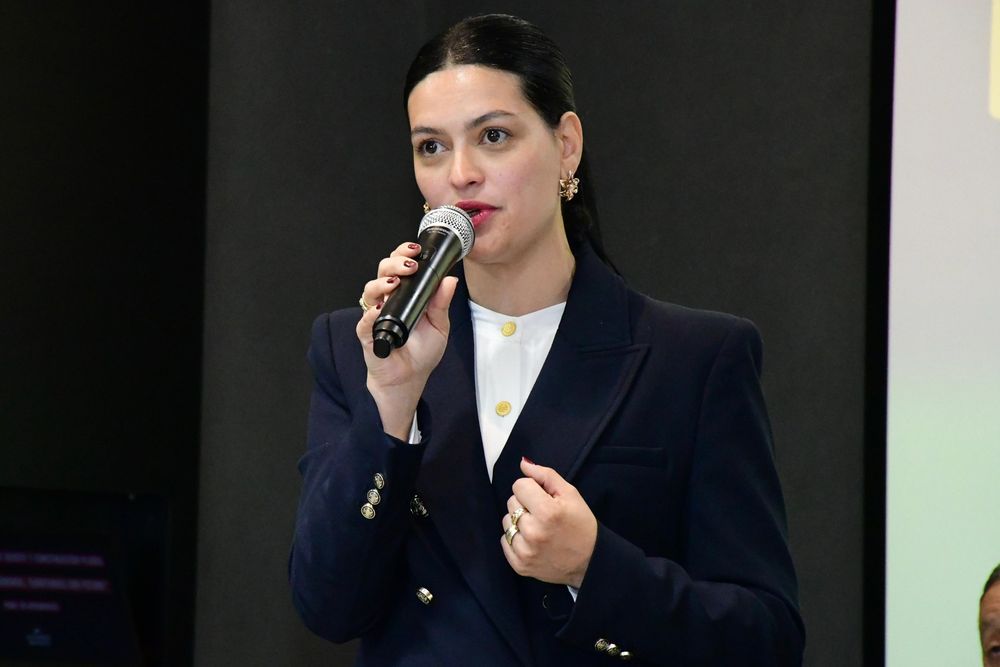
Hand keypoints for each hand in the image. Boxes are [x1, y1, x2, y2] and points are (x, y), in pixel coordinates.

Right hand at [356, 241, 457, 438]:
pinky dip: (370, 315)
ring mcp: (375, 316)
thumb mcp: (439, 325)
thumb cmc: (421, 352)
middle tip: (409, 265)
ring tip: (394, 284)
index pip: (399, 267)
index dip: (403, 254)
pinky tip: (380, 311)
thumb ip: (442, 303)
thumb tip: (450, 280)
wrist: (410, 379)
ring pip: (369, 291)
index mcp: (404, 295)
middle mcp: (388, 301)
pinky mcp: (367, 335)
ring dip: (381, 284)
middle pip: (382, 272)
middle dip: (394, 263)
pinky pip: (364, 322)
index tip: (415, 250)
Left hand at [500, 458, 597, 587]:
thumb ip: (545, 475)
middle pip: (511, 502)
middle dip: (525, 504)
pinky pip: (504, 541)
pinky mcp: (520, 565)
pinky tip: (532, 541)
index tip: (543, 497)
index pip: (519, 485)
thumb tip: (523, 463)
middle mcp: (533, 532)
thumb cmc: (581, 524)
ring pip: (506, 521)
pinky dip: (515, 538)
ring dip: (519, 521)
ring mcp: (525, 551)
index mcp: (547, 512)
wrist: (590, 561)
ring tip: (538, 527)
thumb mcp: (571, 494)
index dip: (531, 488)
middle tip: (543, 514)